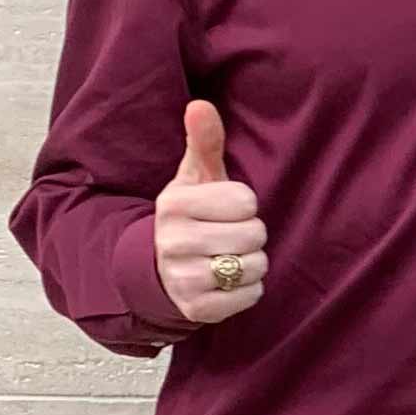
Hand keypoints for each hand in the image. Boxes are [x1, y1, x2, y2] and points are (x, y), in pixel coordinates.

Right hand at [153, 100, 269, 324]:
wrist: (160, 268)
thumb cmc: (192, 214)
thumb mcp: (196, 177)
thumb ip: (203, 141)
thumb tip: (200, 105)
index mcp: (174, 204)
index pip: (246, 200)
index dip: (243, 204)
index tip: (223, 209)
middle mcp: (172, 241)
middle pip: (254, 233)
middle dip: (250, 234)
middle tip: (227, 235)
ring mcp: (182, 278)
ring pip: (255, 265)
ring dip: (251, 262)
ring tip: (227, 256)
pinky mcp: (197, 309)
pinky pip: (251, 295)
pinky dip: (247, 289)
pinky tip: (226, 281)